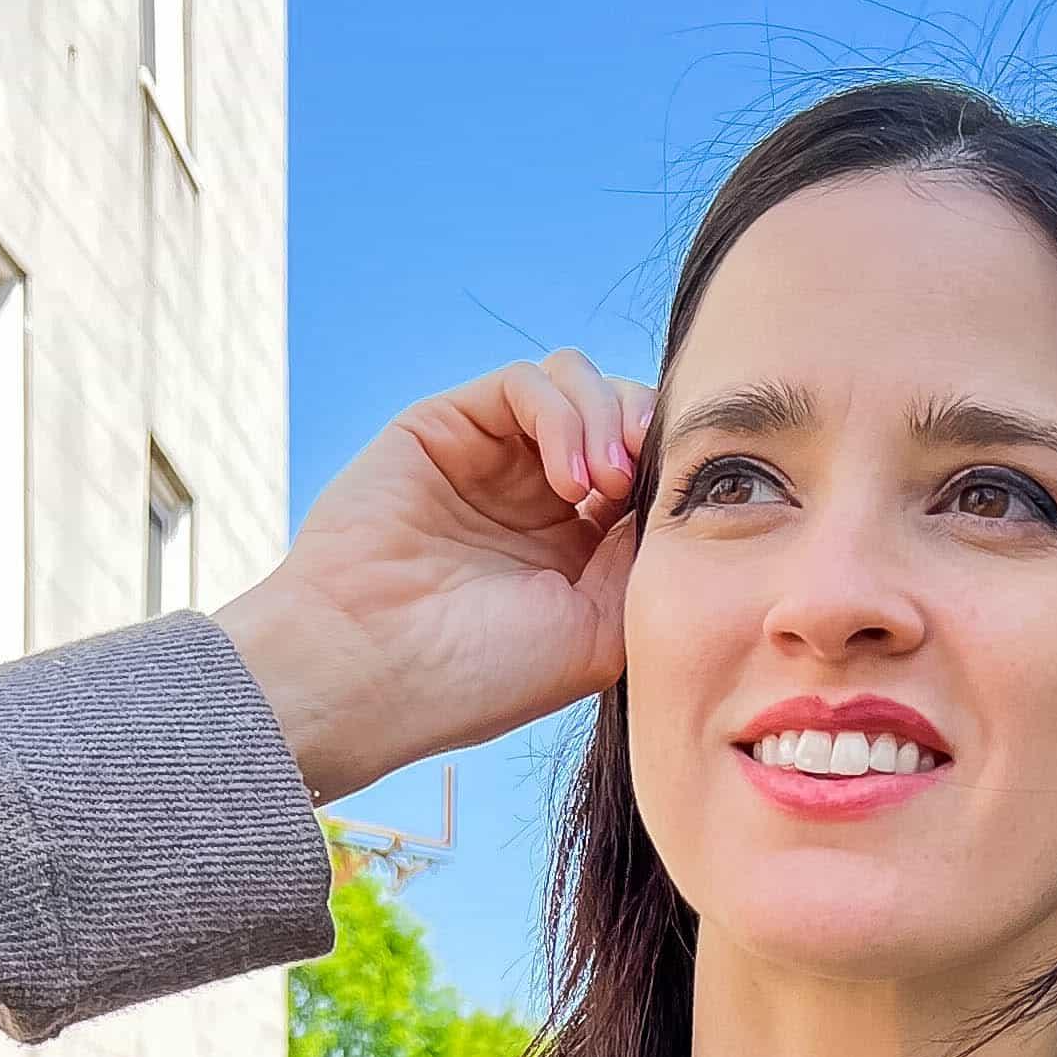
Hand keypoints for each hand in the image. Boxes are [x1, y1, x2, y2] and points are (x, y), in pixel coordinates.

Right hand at [214, 352, 653, 800]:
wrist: (372, 670)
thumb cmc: (480, 675)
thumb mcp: (600, 631)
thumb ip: (645, 555)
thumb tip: (675, 490)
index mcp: (577, 552)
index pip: (646, 473)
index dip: (672, 472)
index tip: (684, 510)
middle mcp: (536, 498)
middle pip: (620, 415)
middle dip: (647, 435)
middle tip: (641, 485)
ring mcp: (491, 459)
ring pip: (579, 384)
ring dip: (609, 420)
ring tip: (603, 484)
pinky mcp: (448, 425)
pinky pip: (527, 381)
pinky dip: (563, 413)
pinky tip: (570, 479)